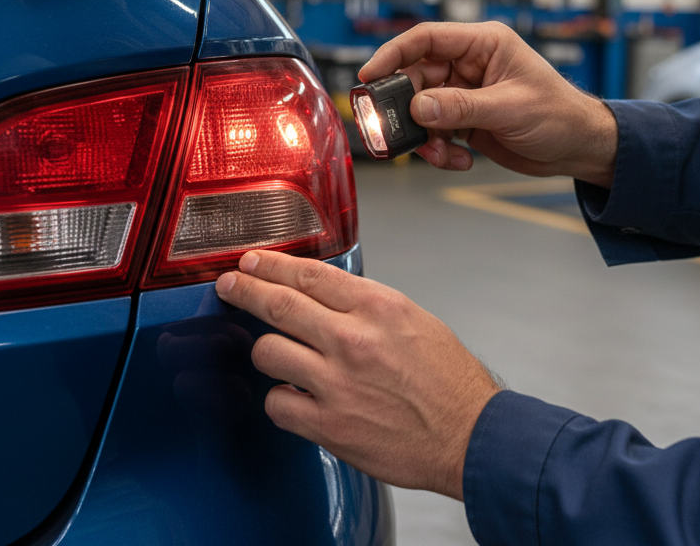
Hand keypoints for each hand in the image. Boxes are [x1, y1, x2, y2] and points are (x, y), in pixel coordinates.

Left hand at [214, 250, 501, 499]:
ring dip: (267, 351)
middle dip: (244, 290)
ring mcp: (337, 384)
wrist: (469, 437)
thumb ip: (367, 307)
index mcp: (378, 308)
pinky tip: (296, 397)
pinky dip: (281, 400)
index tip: (253, 262)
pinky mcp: (328, 426)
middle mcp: (353, 340)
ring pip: (267, 352)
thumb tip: (325, 298)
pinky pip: (277, 404)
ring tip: (277, 355)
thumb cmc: (449, 382)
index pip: (308, 274)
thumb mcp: (415, 321)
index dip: (271, 265)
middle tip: (230, 285)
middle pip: (277, 304)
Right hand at [359, 21, 617, 186]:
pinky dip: (440, 150)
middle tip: (392, 130)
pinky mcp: (466, 120)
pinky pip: (436, 132)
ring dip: (424, 135)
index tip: (369, 75)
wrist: (579, 149)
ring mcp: (466, 94)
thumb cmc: (559, 115)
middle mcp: (470, 65)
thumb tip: (418, 107)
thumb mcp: (509, 108)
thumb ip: (460, 107)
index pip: (426, 39)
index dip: (393, 54)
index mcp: (483, 44)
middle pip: (416, 78)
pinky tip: (461, 160)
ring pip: (421, 110)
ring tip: (441, 153)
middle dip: (405, 108)